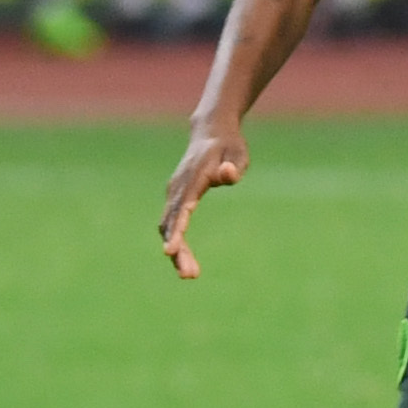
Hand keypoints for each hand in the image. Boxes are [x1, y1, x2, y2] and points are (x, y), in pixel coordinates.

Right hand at [160, 120, 248, 279]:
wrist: (211, 132)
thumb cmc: (230, 146)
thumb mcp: (238, 154)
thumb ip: (234, 167)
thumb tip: (228, 175)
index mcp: (193, 178)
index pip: (181, 208)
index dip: (176, 231)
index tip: (170, 251)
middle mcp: (178, 186)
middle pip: (171, 222)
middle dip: (177, 250)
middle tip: (189, 275)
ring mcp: (174, 192)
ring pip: (168, 225)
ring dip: (177, 250)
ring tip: (191, 274)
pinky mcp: (175, 197)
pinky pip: (172, 223)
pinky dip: (176, 241)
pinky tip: (187, 260)